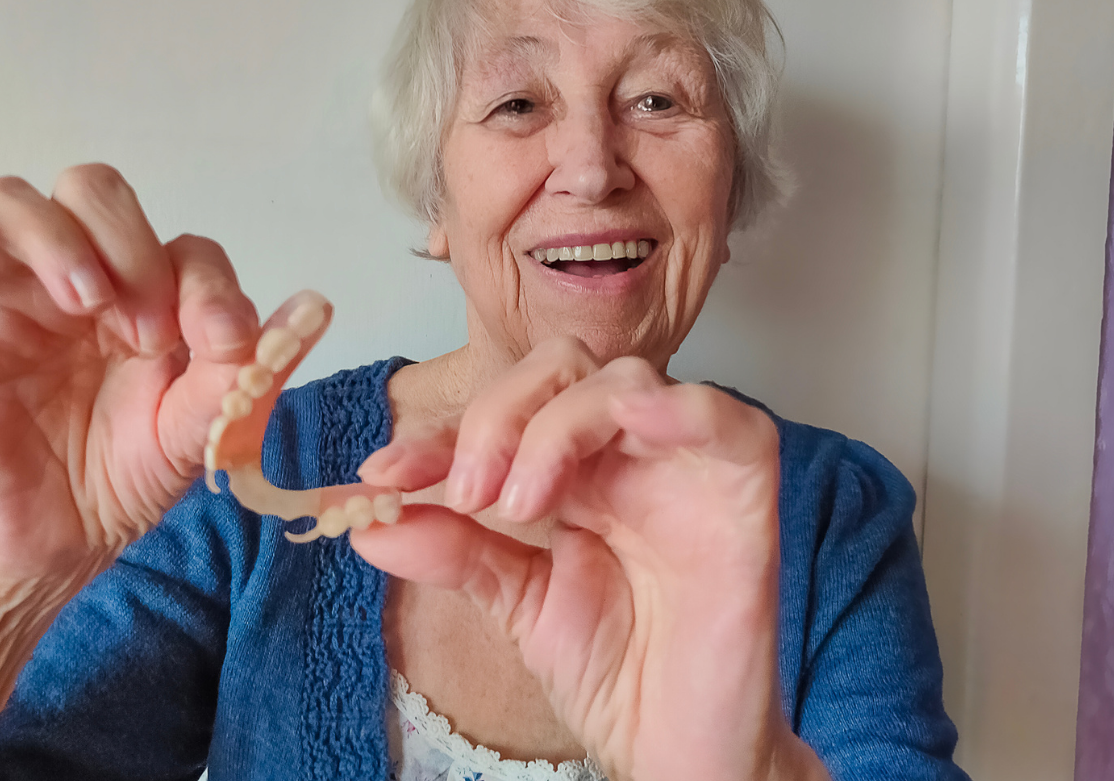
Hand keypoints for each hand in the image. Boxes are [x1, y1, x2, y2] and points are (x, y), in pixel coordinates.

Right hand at [0, 165, 286, 584]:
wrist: (68, 539)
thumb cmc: (134, 469)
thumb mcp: (204, 426)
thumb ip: (250, 367)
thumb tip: (316, 306)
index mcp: (147, 289)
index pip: (178, 244)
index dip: (204, 282)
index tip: (219, 345)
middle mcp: (78, 276)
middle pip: (91, 190)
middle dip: (127, 240)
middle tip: (142, 323)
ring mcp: (7, 299)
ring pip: (10, 206)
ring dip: (53, 238)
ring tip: (82, 305)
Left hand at [351, 338, 825, 780]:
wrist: (679, 750)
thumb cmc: (619, 676)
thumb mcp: (516, 604)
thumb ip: (454, 552)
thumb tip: (370, 523)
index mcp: (576, 472)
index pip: (505, 419)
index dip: (440, 438)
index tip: (380, 477)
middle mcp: (628, 455)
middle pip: (560, 371)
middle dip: (497, 417)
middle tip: (469, 492)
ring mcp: (685, 466)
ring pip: (623, 380)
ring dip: (556, 424)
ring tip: (522, 501)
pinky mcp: (743, 489)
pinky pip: (724, 417)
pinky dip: (676, 406)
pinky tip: (631, 420)